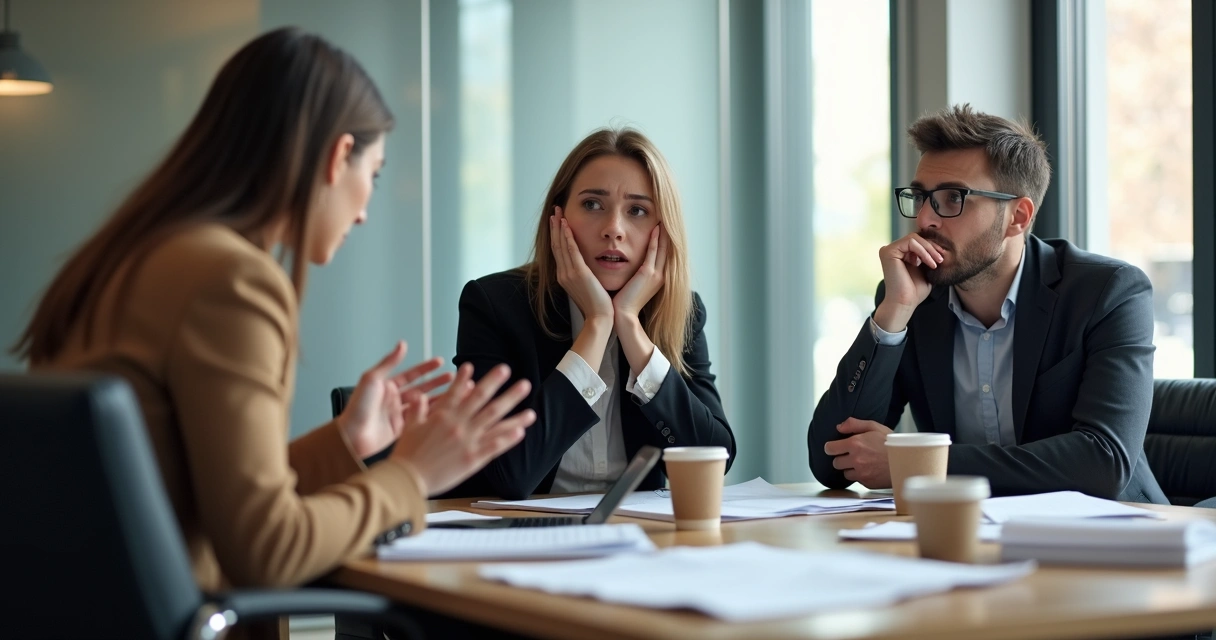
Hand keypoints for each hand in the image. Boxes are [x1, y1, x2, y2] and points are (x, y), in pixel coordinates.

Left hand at [338, 341, 454, 458]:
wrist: (352, 435)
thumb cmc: (358, 407)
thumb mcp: (372, 378)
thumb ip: (389, 362)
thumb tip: (401, 344)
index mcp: (387, 386)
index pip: (411, 374)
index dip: (426, 368)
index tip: (440, 362)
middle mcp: (394, 400)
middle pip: (421, 388)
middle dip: (438, 383)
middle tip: (454, 377)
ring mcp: (398, 415)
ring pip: (424, 404)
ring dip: (439, 398)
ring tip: (455, 392)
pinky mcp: (401, 429)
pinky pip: (421, 419)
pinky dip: (432, 414)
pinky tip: (444, 410)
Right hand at [389, 362, 535, 495]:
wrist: (408, 480)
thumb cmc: (407, 455)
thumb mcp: (409, 428)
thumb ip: (417, 410)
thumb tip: (419, 395)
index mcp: (442, 416)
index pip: (455, 391)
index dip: (464, 378)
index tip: (471, 365)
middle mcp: (458, 424)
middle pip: (481, 399)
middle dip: (496, 383)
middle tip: (507, 370)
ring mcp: (468, 441)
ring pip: (495, 421)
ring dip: (513, 410)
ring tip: (527, 403)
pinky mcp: (473, 458)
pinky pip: (495, 446)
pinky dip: (508, 438)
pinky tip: (521, 431)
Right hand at [551, 209, 613, 322]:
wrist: (600, 318)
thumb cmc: (598, 305)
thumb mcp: (588, 287)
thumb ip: (584, 275)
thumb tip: (586, 267)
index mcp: (564, 277)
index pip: (559, 251)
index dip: (557, 235)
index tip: (557, 221)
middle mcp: (563, 274)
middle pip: (556, 245)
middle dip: (555, 227)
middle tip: (555, 210)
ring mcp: (569, 274)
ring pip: (561, 245)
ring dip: (559, 227)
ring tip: (558, 212)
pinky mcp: (578, 273)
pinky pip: (571, 251)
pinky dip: (567, 237)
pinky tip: (566, 225)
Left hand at [612, 224, 666, 320]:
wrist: (623, 315)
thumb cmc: (624, 301)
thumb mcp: (634, 285)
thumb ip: (636, 274)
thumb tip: (630, 265)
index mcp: (658, 278)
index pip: (664, 254)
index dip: (665, 240)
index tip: (664, 226)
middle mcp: (661, 275)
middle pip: (668, 249)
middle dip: (668, 233)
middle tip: (667, 217)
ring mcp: (656, 274)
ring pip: (663, 248)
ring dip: (664, 233)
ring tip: (664, 218)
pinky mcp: (647, 274)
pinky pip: (653, 252)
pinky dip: (655, 239)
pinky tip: (656, 228)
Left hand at [822, 418, 893, 488]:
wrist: (908, 461)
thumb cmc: (893, 443)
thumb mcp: (875, 427)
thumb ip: (854, 424)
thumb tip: (839, 427)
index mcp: (855, 444)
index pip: (830, 449)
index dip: (832, 448)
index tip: (835, 448)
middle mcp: (856, 459)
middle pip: (836, 462)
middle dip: (842, 458)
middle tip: (852, 455)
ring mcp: (861, 473)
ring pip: (845, 473)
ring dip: (850, 469)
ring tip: (863, 463)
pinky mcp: (867, 483)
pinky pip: (857, 480)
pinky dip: (861, 476)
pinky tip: (870, 470)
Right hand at [873, 233, 944, 332]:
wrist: (905, 302)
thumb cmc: (915, 291)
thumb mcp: (925, 269)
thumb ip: (927, 256)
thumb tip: (939, 244)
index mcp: (899, 254)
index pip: (917, 241)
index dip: (931, 246)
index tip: (942, 257)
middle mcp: (892, 250)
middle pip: (916, 237)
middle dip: (932, 247)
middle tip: (942, 259)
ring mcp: (888, 250)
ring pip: (914, 238)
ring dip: (929, 249)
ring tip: (937, 262)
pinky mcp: (888, 252)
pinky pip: (910, 242)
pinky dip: (923, 251)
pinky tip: (930, 263)